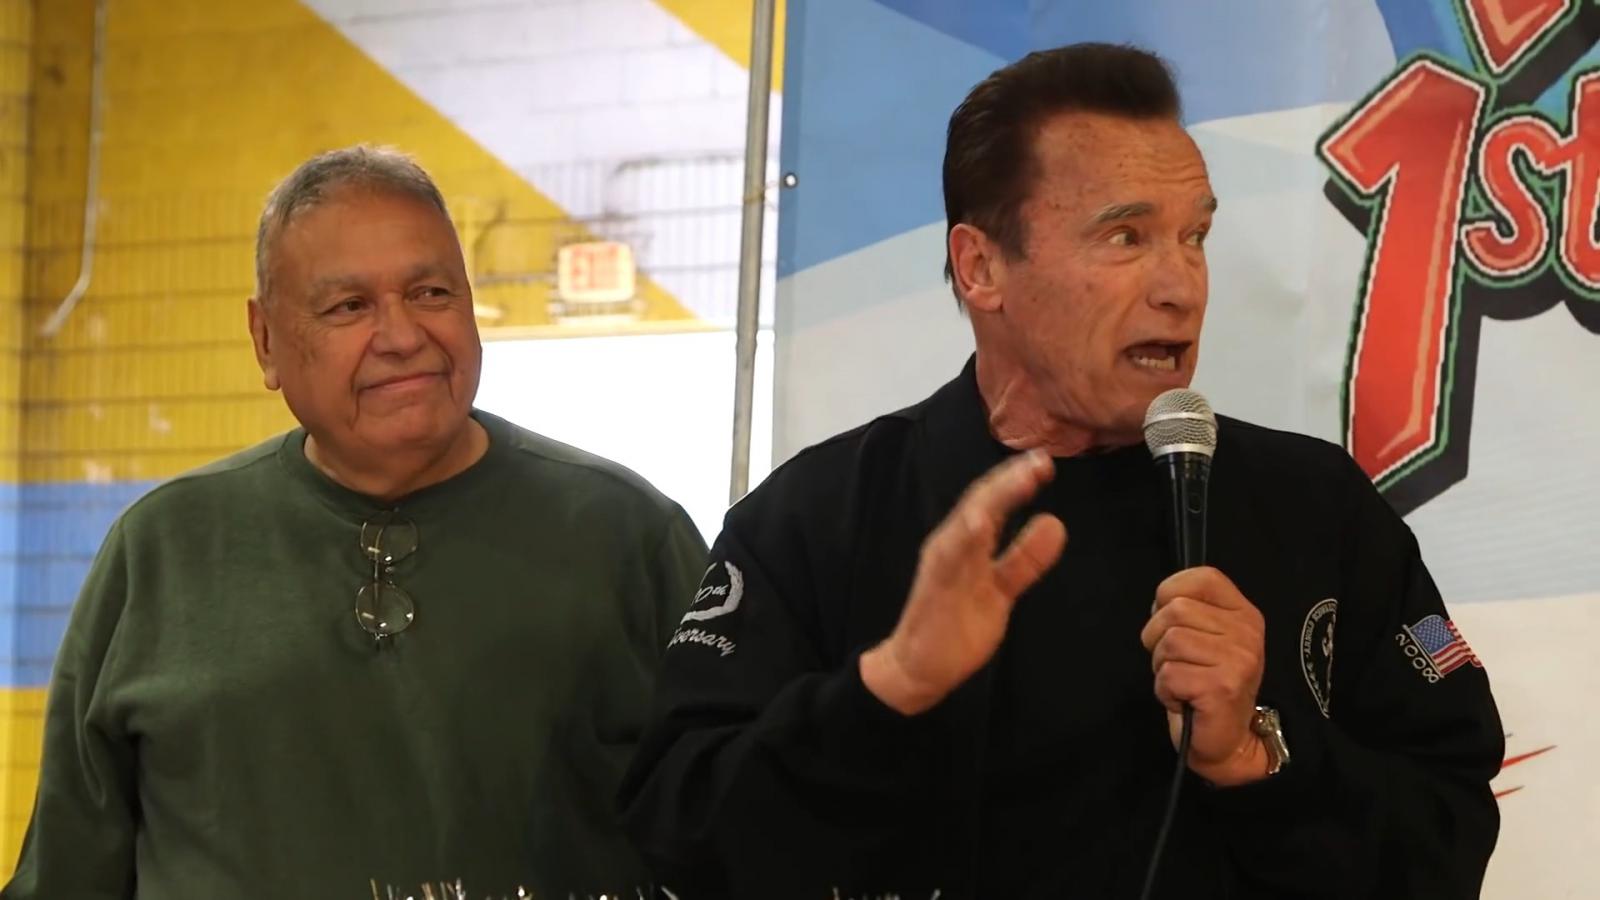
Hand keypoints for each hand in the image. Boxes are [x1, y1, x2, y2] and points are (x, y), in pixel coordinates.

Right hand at [860, 450, 1067, 715]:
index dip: (1016, 481)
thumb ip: (1024, 558)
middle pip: (981, 503)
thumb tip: (1055, 524)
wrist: (918, 667)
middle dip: (1010, 480)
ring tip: (1022, 477)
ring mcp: (944, 565)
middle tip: (1041, 460)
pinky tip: (980, 521)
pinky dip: (964, 538)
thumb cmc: (957, 625)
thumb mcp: (1002, 587)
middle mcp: (952, 545)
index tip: (1043, 462)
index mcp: (966, 541)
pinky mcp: (938, 589)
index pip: (992, 502)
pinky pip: (951, 561)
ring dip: (994, 498)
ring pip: (968, 524)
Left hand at [1139, 566, 1268, 785]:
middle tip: (1179, 664)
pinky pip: (1167, 674)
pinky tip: (1184, 700)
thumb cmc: (1207, 686)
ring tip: (1183, 682)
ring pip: (1168, 642)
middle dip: (1159, 639)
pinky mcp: (1221, 687)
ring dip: (1162, 667)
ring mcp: (1238, 660)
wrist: (1228, 741)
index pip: (1202, 578)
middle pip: (1175, 610)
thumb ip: (1191, 611)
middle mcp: (1247, 633)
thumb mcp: (1206, 638)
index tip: (1172, 624)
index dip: (1171, 595)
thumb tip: (1161, 600)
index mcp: (1244, 613)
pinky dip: (1165, 691)